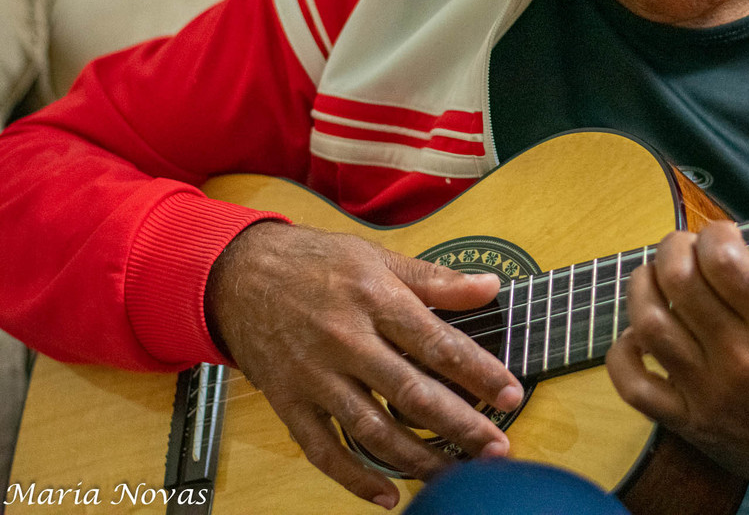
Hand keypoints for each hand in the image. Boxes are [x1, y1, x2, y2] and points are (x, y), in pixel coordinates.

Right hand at [204, 222, 523, 508]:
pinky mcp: (290, 403)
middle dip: (460, 425)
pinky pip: (324, 450)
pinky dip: (355, 479)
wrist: (236, 273)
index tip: (512, 394)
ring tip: (456, 473)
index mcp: (374, 300)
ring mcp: (316, 376)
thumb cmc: (314, 262)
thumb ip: (436, 279)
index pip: (438, 343)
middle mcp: (346, 341)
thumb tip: (490, 287)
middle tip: (497, 448)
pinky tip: (388, 495)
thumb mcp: (378, 258)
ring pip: (372, 429)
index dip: (480, 372)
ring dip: (417, 458)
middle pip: (411, 393)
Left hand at [606, 169, 748, 514]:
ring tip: (656, 279)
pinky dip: (622, 352)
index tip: (721, 236)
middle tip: (683, 249)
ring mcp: (712, 393)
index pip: (722, 255)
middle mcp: (744, 358)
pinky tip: (638, 334)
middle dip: (672, 248)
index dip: (713, 232)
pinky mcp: (690, 423)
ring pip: (647, 323)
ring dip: (642, 288)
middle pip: (677, 280)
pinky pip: (632, 384)